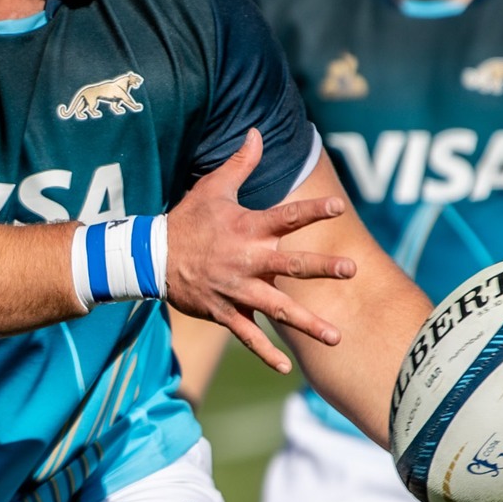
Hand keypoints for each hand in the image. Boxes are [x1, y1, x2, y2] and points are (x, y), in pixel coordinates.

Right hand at [165, 130, 355, 372]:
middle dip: (321, 269)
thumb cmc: (188, 220)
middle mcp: (246, 260)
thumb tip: (257, 132)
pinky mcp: (225, 312)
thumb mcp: (212, 188)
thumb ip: (240, 163)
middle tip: (351, 270)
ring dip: (307, 323)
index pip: (285, 217)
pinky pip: (248, 336)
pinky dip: (265, 354)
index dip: (312, 210)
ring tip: (335, 337)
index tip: (338, 207)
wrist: (152, 258)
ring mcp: (237, 289)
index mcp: (247, 228)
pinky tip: (287, 369)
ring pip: (277, 309)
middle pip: (290, 265)